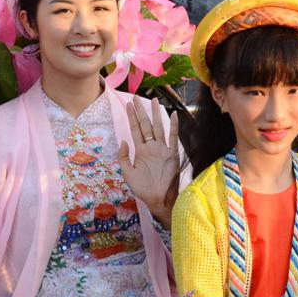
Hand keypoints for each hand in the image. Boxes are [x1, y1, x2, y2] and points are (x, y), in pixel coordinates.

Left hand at [118, 96, 179, 222]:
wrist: (159, 199)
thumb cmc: (143, 189)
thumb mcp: (127, 173)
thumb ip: (123, 157)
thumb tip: (123, 140)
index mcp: (140, 151)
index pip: (135, 130)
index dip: (131, 117)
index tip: (128, 104)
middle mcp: (151, 147)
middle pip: (145, 125)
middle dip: (141, 111)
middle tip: (137, 97)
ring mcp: (162, 149)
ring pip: (159, 128)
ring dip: (156, 114)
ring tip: (154, 101)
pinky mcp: (172, 154)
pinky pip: (173, 138)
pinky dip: (173, 127)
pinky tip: (173, 115)